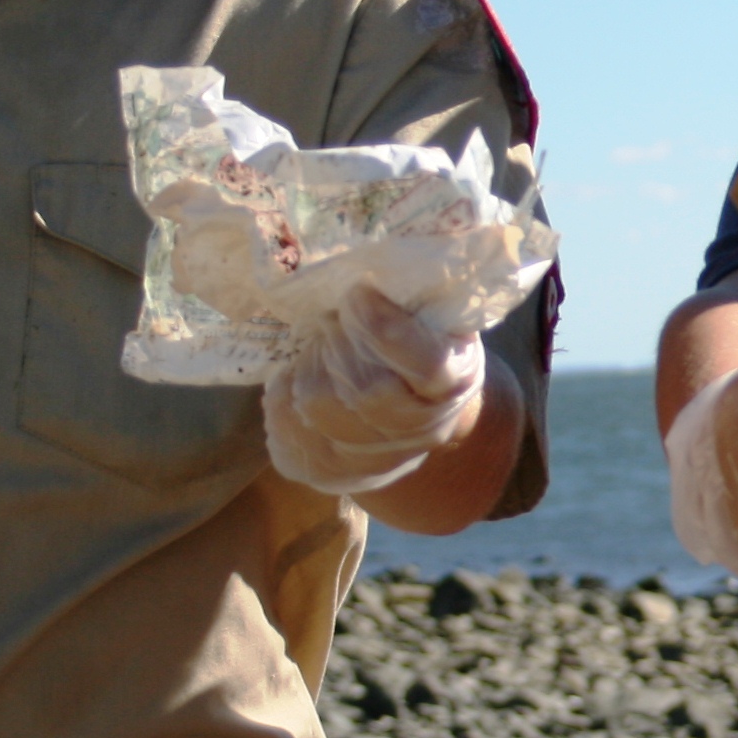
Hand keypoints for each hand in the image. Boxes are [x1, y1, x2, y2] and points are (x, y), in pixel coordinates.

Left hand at [263, 283, 484, 497]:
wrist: (408, 418)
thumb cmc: (415, 345)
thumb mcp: (431, 316)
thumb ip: (411, 296)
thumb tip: (370, 265)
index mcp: (454, 379)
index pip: (427, 365)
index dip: (386, 331)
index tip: (358, 293)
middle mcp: (420, 431)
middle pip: (362, 388)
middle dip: (339, 341)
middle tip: (336, 317)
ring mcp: (373, 461)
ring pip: (317, 402)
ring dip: (310, 363)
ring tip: (322, 349)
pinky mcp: (325, 472)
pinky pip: (285, 426)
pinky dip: (282, 392)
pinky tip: (300, 378)